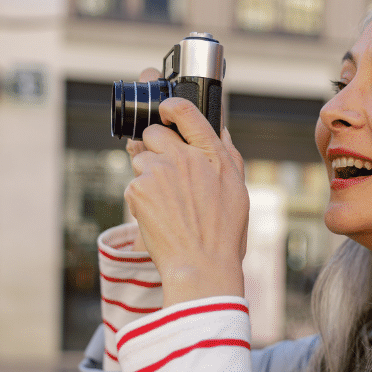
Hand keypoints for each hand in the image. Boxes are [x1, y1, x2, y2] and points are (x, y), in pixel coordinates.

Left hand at [124, 73, 248, 307]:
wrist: (201, 265)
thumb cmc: (223, 234)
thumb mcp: (238, 191)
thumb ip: (229, 156)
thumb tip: (222, 130)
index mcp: (214, 155)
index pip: (187, 112)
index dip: (171, 106)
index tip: (165, 110)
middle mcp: (186, 158)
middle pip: (155, 133)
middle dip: (156, 147)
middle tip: (167, 174)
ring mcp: (160, 171)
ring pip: (141, 159)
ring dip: (148, 176)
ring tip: (167, 204)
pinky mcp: (139, 189)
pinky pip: (133, 184)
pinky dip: (141, 199)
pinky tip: (159, 216)